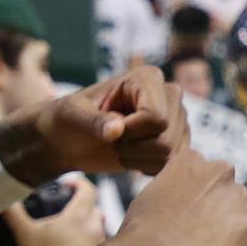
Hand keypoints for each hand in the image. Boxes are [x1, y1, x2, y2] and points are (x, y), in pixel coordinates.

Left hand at [0, 66, 188, 181]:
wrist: (68, 141)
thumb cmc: (68, 121)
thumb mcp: (73, 116)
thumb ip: (95, 121)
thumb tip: (116, 130)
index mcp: (146, 78)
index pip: (156, 117)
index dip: (130, 133)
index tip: (108, 130)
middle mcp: (169, 95)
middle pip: (166, 139)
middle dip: (134, 148)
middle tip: (113, 141)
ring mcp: (177, 118)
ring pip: (170, 155)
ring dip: (139, 159)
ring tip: (121, 148)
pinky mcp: (178, 140)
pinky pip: (173, 164)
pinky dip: (148, 167)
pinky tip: (133, 156)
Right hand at [4, 177, 105, 245]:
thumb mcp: (25, 235)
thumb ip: (14, 214)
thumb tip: (4, 199)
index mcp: (79, 216)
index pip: (88, 188)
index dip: (78, 182)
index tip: (66, 184)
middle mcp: (95, 225)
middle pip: (93, 204)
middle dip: (80, 201)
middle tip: (63, 205)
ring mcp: (102, 240)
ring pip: (97, 221)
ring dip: (85, 219)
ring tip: (66, 225)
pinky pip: (98, 237)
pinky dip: (88, 234)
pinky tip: (72, 242)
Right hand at [118, 149, 246, 245]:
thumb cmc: (143, 231)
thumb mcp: (153, 193)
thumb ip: (176, 187)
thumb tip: (186, 199)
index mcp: (192, 160)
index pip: (208, 176)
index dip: (200, 199)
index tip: (191, 215)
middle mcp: (221, 171)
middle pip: (230, 194)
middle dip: (221, 212)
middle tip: (201, 235)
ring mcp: (240, 198)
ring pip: (243, 218)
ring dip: (233, 233)